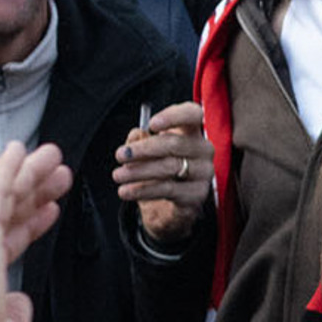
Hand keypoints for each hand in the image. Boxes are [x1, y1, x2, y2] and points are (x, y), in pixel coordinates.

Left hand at [112, 101, 211, 246]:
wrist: (167, 206)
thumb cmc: (158, 171)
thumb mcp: (145, 154)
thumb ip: (140, 141)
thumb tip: (136, 134)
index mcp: (192, 132)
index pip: (192, 115)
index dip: (174, 117)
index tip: (151, 124)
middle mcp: (203, 149)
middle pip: (176, 144)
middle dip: (144, 149)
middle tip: (120, 155)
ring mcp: (204, 172)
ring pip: (170, 167)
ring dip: (139, 171)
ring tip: (118, 175)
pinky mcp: (198, 193)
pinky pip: (168, 189)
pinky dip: (143, 190)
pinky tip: (127, 191)